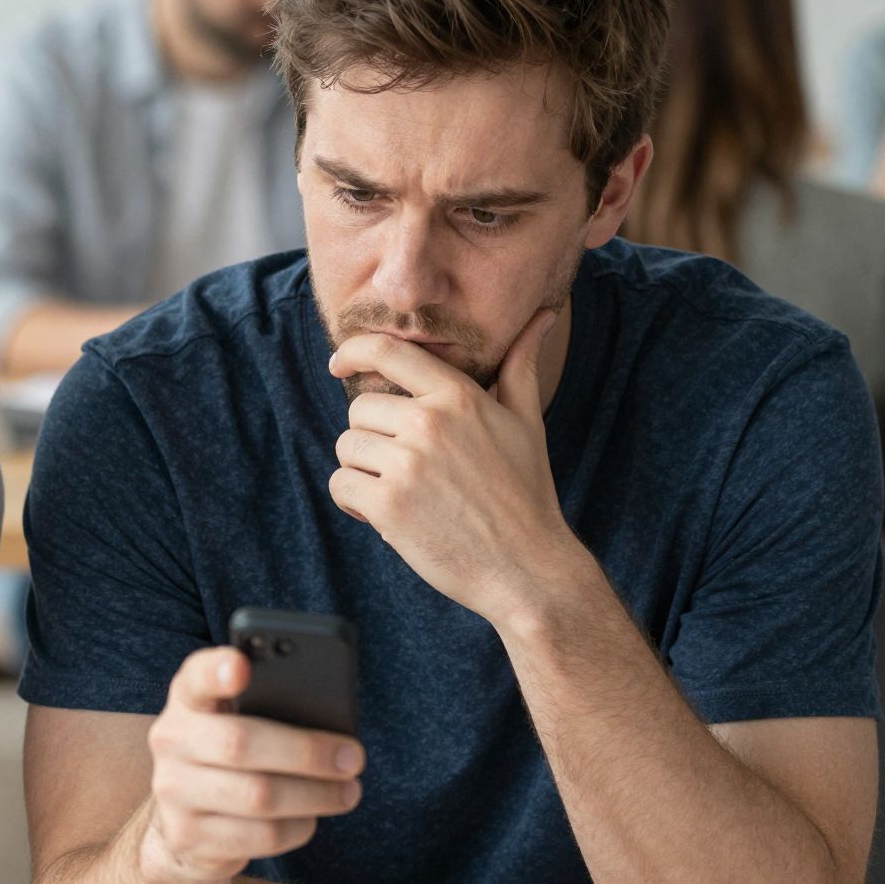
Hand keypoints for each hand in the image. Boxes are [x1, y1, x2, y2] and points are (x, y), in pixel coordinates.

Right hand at [139, 646, 363, 883]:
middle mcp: (172, 741)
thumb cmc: (231, 754)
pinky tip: (311, 817)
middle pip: (240, 744)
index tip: (240, 666)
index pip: (196, 676)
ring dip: (315, 796)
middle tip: (353, 758)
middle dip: (308, 753)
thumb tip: (335, 730)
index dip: (216, 670)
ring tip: (348, 791)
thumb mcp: (240, 719)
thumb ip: (271, 707)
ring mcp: (173, 791)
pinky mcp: (187, 837)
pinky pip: (259, 836)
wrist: (183, 817)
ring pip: (258, 797)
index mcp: (188, 699)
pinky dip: (297, 827)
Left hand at [327, 309, 582, 624]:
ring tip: (402, 493)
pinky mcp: (389, 506)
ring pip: (347, 448)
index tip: (340, 364)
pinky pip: (342, 485)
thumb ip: (521, 365)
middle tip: (406, 469)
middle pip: (360, 409)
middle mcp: (429, 423)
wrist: (527, 567)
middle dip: (373, 438)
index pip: (386, 352)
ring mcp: (408, 464)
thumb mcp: (527, 422)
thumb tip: (544, 316)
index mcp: (458, 396)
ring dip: (363, 472)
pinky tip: (385, 516)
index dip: (353, 351)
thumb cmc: (527, 493)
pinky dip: (354, 502)